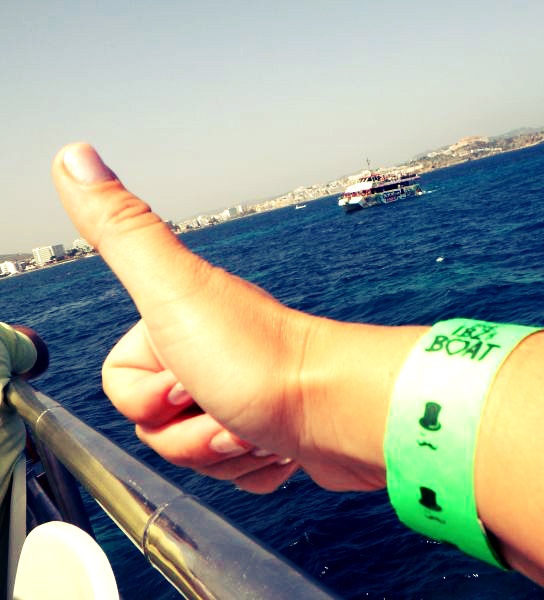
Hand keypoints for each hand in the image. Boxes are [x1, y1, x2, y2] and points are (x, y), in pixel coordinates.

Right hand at [52, 143, 388, 491]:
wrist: (340, 413)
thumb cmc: (259, 360)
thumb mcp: (173, 290)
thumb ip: (120, 229)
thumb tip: (73, 155)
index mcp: (181, 325)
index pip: (122, 386)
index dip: (149, 396)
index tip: (190, 377)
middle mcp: (213, 355)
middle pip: (156, 426)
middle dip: (189, 434)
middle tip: (227, 406)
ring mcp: (245, 396)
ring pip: (195, 455)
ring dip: (224, 453)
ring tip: (258, 428)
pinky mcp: (272, 435)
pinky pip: (237, 475)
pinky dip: (255, 471)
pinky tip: (279, 447)